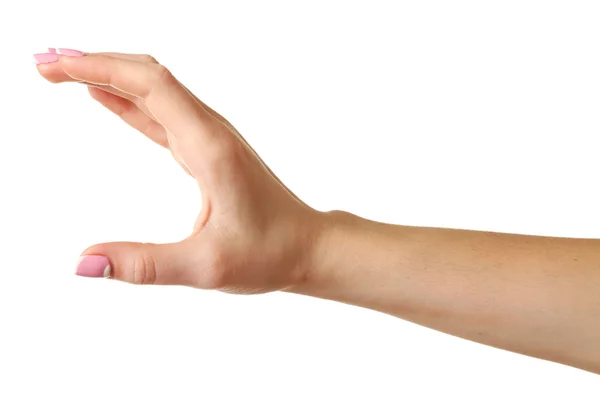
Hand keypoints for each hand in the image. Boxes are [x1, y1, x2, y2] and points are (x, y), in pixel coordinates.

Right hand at [36, 50, 322, 293]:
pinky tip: (104, 98)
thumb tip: (83, 263)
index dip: (100, 67)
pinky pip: (161, 114)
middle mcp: (210, 132)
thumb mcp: (205, 267)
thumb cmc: (268, 253)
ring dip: (109, 76)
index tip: (55, 65)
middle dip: (95, 63)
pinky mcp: (207, 150)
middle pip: (149, 76)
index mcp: (210, 147)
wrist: (306, 245)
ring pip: (155, 90)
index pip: (151, 85)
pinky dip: (128, 100)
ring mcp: (209, 138)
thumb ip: (144, 265)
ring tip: (61, 72)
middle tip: (44, 64)